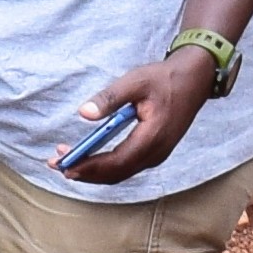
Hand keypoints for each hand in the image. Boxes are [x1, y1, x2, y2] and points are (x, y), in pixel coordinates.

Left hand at [65, 46, 219, 184]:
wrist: (195, 79)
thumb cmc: (165, 78)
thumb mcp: (136, 80)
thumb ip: (110, 98)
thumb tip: (83, 113)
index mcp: (152, 137)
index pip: (115, 162)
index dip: (89, 166)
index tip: (65, 164)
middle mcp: (155, 153)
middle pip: (115, 173)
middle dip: (85, 172)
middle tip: (57, 164)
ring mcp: (157, 155)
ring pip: (120, 173)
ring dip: (93, 171)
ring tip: (67, 161)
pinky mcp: (155, 152)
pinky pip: (127, 166)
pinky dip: (106, 166)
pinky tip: (90, 158)